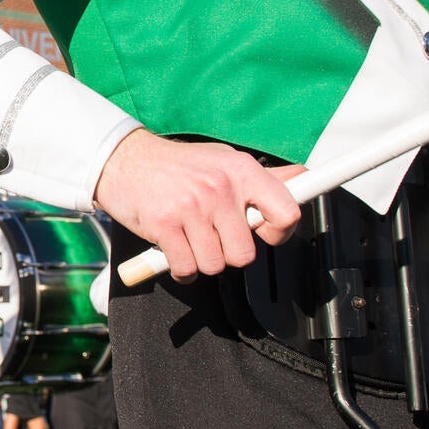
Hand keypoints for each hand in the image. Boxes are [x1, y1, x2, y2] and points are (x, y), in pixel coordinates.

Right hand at [93, 128, 302, 281]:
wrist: (124, 159)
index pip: (286, 213)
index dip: (279, 233)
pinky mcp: (164, 226)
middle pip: (245, 254)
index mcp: (241, 170)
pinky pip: (187, 269)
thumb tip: (303, 178)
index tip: (265, 233)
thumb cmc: (178, 165)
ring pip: (215, 265)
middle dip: (229, 253)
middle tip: (214, 237)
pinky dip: (182, 269)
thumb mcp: (224, 160)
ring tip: (191, 240)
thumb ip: (263, 178)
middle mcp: (219, 188)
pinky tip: (176, 251)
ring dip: (202, 261)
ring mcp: (191, 208)